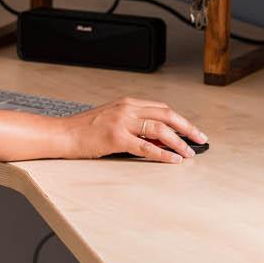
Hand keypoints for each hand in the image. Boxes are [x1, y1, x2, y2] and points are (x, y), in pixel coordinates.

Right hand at [63, 98, 204, 161]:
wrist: (63, 134)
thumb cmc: (85, 130)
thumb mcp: (112, 120)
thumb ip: (135, 125)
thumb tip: (159, 139)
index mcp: (127, 103)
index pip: (161, 108)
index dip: (180, 120)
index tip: (191, 130)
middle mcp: (127, 109)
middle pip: (166, 115)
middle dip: (187, 128)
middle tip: (200, 139)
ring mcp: (121, 122)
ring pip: (160, 129)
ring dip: (178, 142)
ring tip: (189, 152)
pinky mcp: (116, 138)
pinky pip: (146, 146)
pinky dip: (163, 153)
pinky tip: (172, 159)